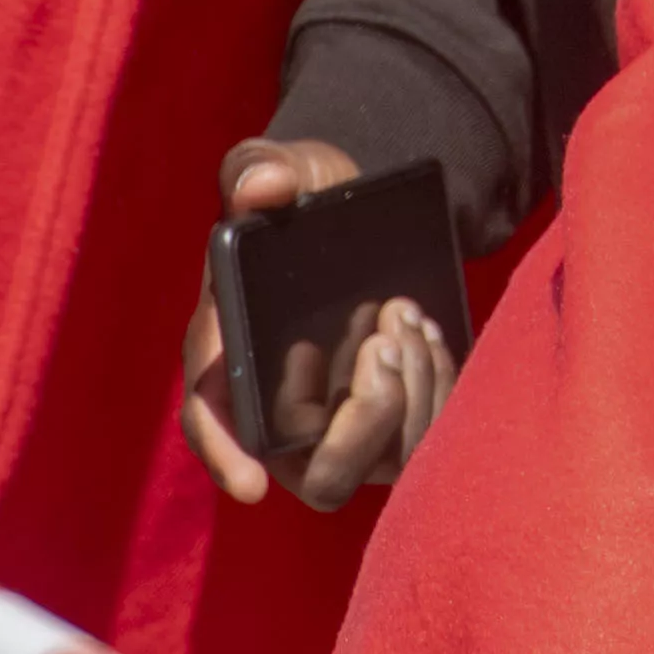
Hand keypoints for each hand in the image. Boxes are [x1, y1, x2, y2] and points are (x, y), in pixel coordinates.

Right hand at [184, 139, 458, 509]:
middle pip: (320, 473)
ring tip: (406, 311)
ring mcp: (346, 424)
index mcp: (231, 357)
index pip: (215, 423)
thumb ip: (260, 170)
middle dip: (362, 418)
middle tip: (381, 337)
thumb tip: (262, 186)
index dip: (227, 459)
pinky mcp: (397, 419)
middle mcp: (285, 410)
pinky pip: (427, 437)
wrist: (360, 212)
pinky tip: (428, 327)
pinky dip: (438, 385)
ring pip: (385, 461)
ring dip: (411, 393)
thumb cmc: (306, 195)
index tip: (253, 484)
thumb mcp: (284, 168)